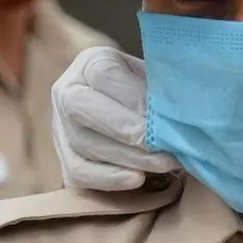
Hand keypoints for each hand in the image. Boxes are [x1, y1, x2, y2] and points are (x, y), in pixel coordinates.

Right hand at [51, 46, 178, 190]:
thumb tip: (182, 110)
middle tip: (166, 145)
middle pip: (83, 110)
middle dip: (130, 131)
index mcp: (90, 63)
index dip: (135, 97)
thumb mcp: (154, 77)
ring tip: (165, 163)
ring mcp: (61, 127)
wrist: (125, 108)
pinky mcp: (65, 159)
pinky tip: (137, 178)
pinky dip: (110, 178)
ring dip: (129, 158)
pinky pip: (79, 173)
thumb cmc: (147, 90)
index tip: (166, 115)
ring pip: (85, 144)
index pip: (104, 75)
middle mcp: (66, 92)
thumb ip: (161, 88)